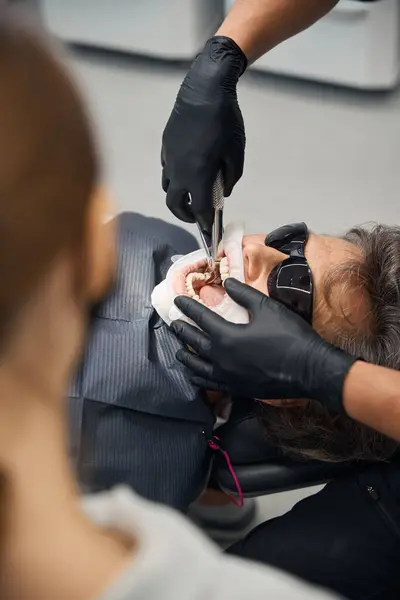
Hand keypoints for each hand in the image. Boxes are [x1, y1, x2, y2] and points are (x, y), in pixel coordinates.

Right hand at [161, 36, 246, 233]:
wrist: (204, 89)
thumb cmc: (226, 121)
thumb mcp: (236, 152)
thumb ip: (231, 177)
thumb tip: (224, 191)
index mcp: (197, 176)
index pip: (199, 209)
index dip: (205, 223)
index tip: (209, 231)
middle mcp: (178, 171)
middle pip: (175, 204)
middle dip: (186, 215)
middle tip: (198, 217)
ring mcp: (169, 158)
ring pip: (168, 187)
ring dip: (179, 197)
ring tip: (192, 195)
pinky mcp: (165, 146)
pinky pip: (167, 169)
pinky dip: (176, 177)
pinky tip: (188, 170)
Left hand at [170, 279, 357, 412]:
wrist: (309, 369)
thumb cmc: (289, 336)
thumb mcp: (267, 308)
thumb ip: (243, 295)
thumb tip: (227, 282)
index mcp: (226, 336)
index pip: (201, 318)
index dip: (188, 308)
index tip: (177, 302)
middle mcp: (221, 358)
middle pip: (194, 342)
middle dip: (182, 331)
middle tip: (174, 323)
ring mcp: (227, 376)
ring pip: (197, 367)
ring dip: (186, 356)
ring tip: (179, 351)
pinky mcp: (236, 388)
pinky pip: (210, 383)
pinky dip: (198, 378)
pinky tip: (196, 376)